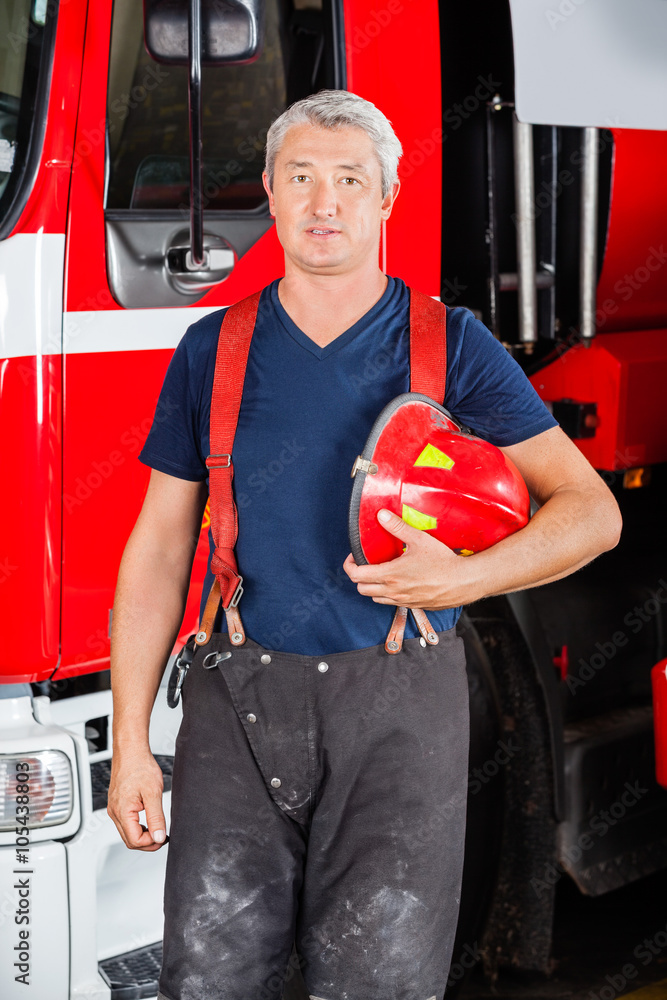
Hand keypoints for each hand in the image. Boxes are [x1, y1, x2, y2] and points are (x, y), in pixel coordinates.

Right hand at [107, 749, 167, 850]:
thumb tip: (159, 837)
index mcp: (122, 811)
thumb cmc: (139, 767)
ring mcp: (115, 809)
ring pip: (127, 833)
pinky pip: (126, 824)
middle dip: (147, 843)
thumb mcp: (153, 793)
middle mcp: (115, 812)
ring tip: (158, 830)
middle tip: (163, 837)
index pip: (135, 841)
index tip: (164, 837)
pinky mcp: (117, 805)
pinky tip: (149, 823)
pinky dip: (138, 827)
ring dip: (143, 836)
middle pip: (130, 840)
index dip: (151, 843)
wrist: (131, 752)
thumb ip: (156, 818)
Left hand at [343, 508, 481, 609]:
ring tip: (381, 573)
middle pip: (362, 589)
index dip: (350, 565)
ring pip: (376, 598)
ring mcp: (403, 601)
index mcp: (391, 575)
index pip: (356, 575)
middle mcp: (394, 591)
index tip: (354, 557)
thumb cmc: (443, 561)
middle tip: (366, 564)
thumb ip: (397, 527)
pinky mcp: (413, 606)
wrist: (464, 581)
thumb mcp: (419, 539)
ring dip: (373, 587)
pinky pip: (392, 603)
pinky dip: (388, 594)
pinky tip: (398, 582)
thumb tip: (381, 515)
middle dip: (359, 576)